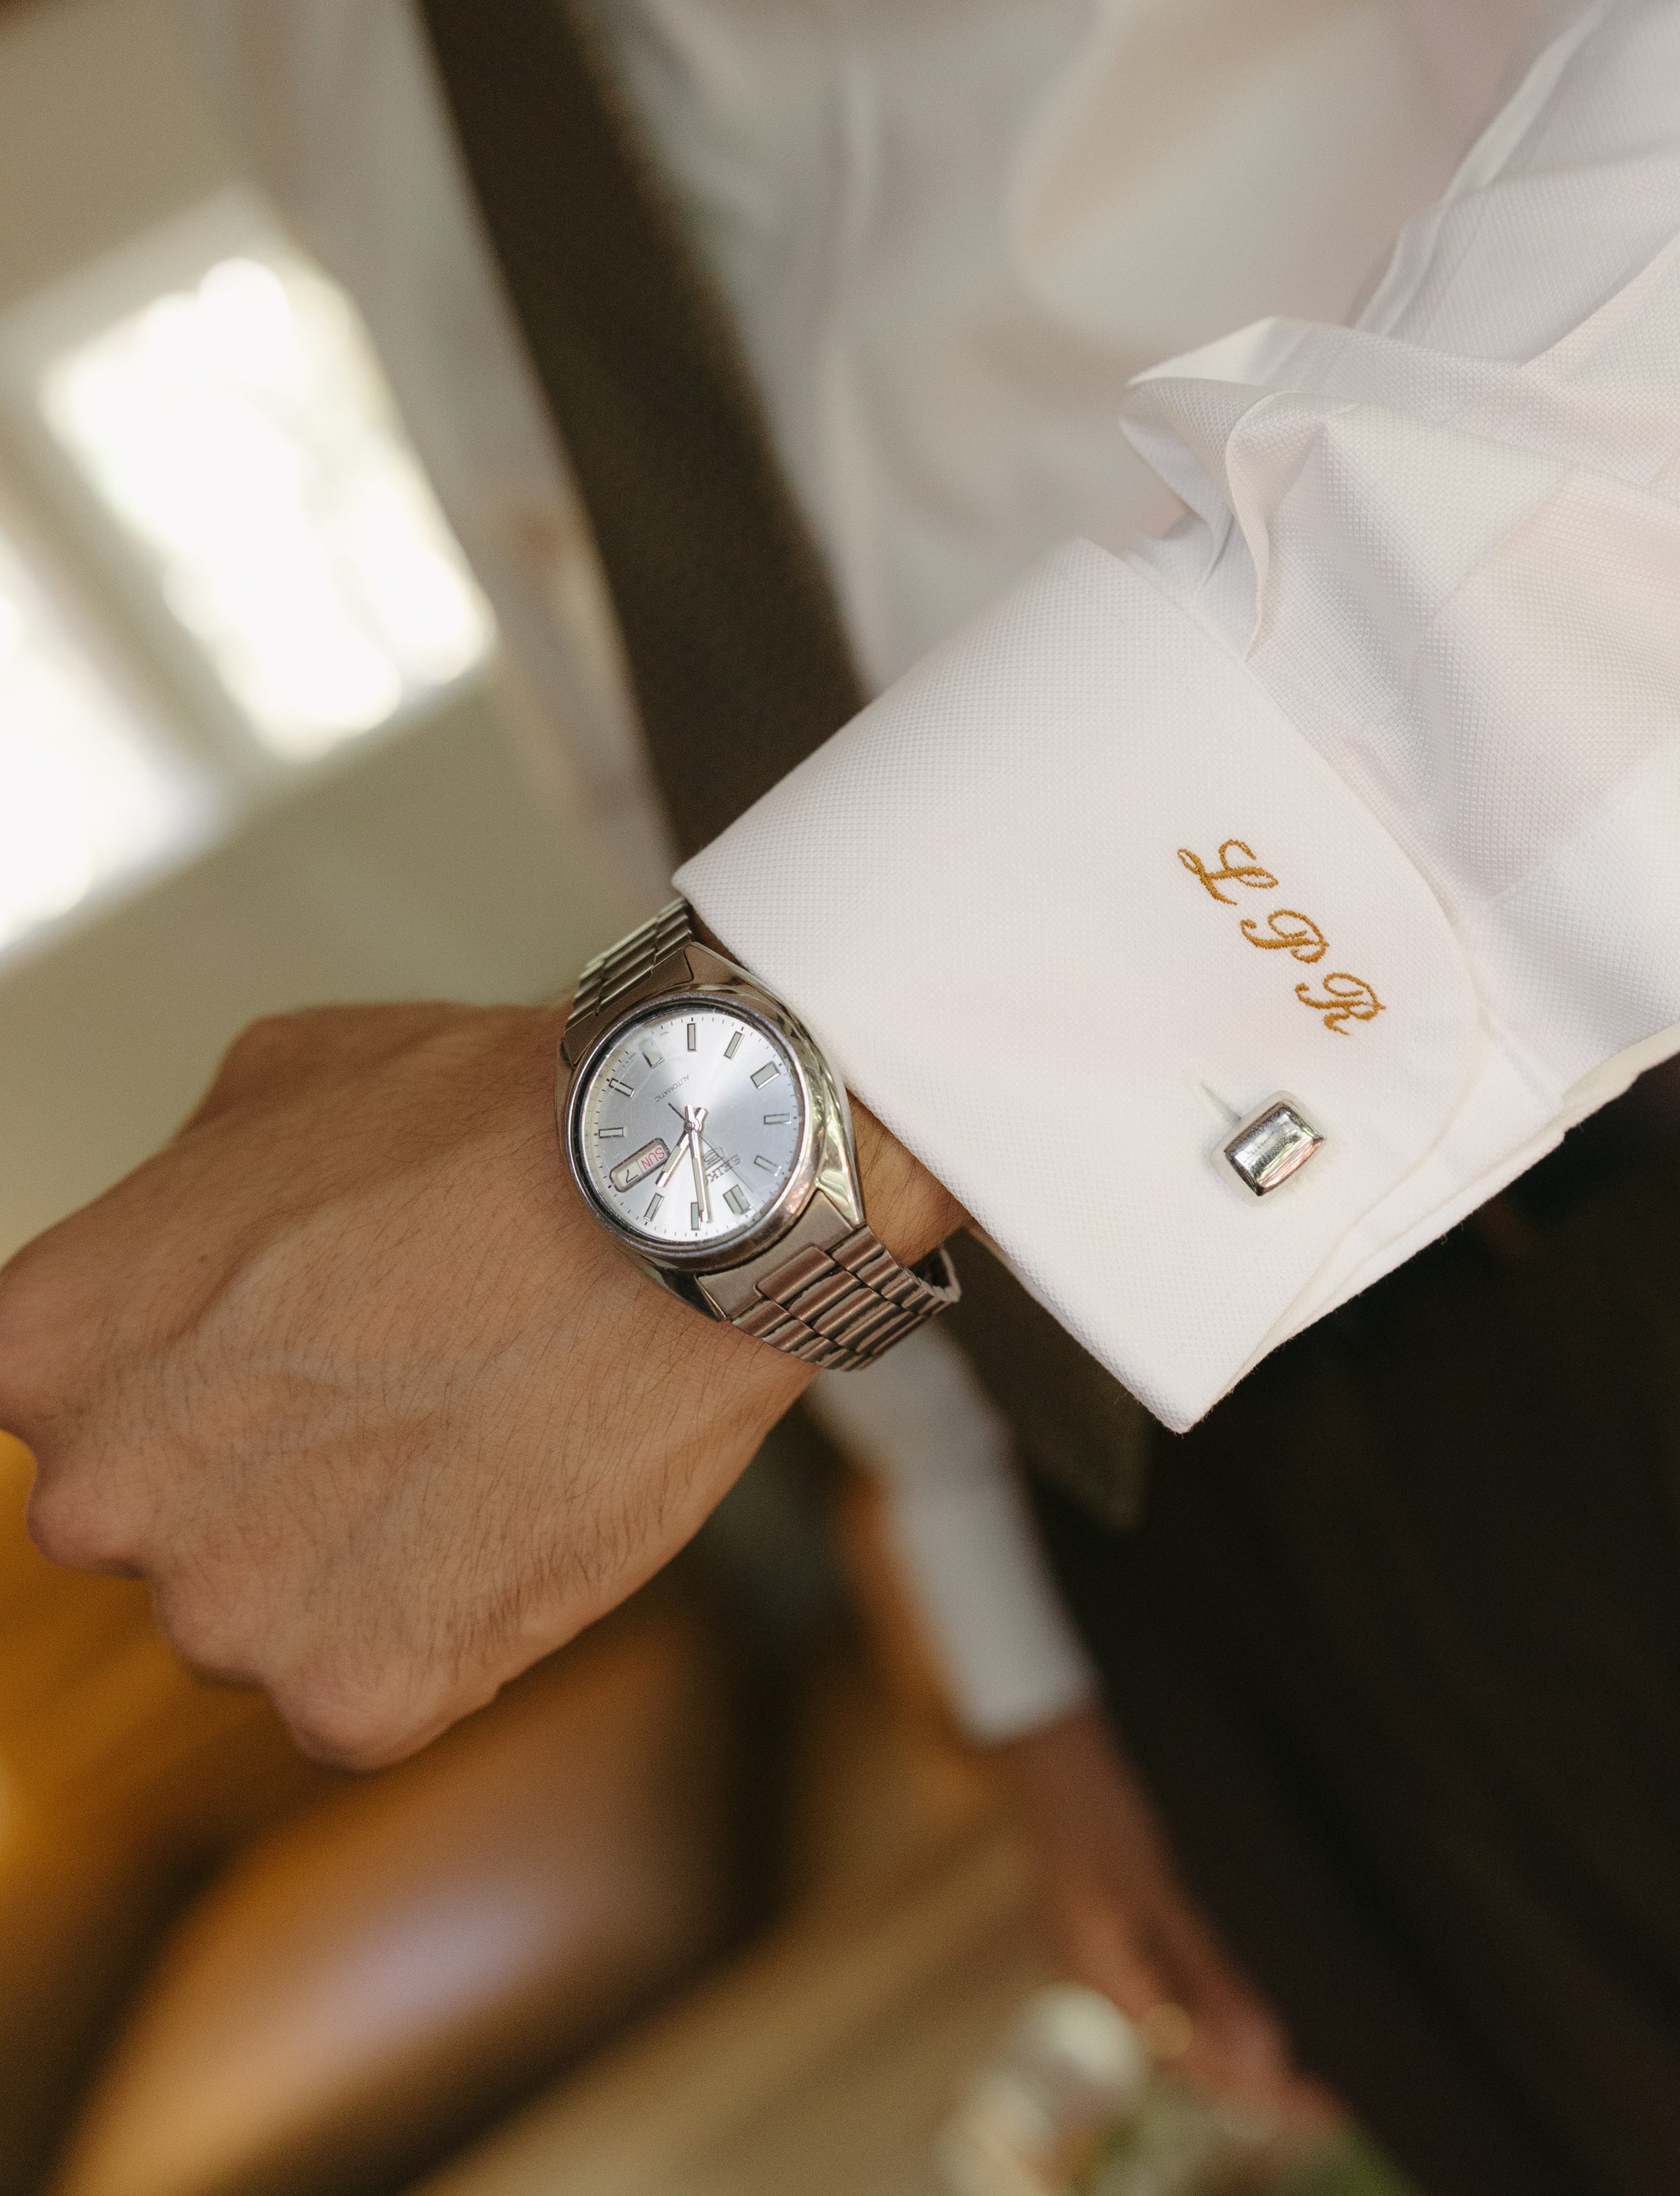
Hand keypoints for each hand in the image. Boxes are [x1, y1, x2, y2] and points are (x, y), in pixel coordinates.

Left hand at [0, 1002, 959, 1767]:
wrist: (680, 1201)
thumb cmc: (495, 1124)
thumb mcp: (279, 1082)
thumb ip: (180, 1200)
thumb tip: (187, 1261)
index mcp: (49, 1340)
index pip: (73, 1408)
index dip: (192, 1375)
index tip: (284, 1351)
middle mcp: (98, 1492)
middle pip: (158, 1522)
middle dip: (253, 1475)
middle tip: (390, 1392)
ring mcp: (223, 1610)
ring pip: (262, 1618)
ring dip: (346, 1560)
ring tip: (469, 1442)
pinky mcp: (357, 1695)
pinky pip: (366, 1694)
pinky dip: (437, 1630)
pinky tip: (503, 1514)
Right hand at [995, 1706, 1337, 2119]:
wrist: (1051, 1745)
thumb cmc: (1100, 1805)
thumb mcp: (1159, 1885)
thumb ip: (1207, 1969)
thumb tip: (1260, 2055)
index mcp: (1100, 1977)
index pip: (1189, 2060)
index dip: (1258, 2090)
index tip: (1323, 2105)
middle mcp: (1101, 1977)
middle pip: (1185, 2051)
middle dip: (1255, 2077)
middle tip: (1330, 2094)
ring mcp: (1106, 1952)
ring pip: (1180, 2021)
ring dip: (1239, 2042)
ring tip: (1309, 2060)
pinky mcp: (1118, 1926)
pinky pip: (1172, 1985)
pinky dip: (1214, 2002)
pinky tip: (1254, 1999)